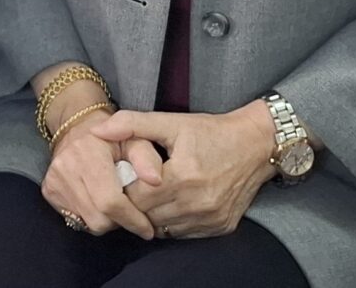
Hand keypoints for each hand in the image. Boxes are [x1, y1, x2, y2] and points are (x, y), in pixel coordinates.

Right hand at [41, 109, 159, 238]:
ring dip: (107, 221)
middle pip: (99, 218)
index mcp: (88, 153)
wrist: (78, 128)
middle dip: (120, 222)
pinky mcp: (49, 191)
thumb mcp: (137, 141)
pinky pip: (76, 219)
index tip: (148, 228)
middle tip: (132, 214)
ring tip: (116, 206)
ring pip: (88, 222)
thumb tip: (156, 181)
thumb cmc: (114, 138)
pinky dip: (92, 216)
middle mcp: (66, 168)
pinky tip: (100, 203)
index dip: (132, 219)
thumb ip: (148, 159)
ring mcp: (54, 181)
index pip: (110, 201)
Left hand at [86, 104, 274, 239]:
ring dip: (153, 215)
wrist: (257, 145)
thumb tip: (98, 130)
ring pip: (163, 228)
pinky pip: (183, 234)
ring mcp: (210, 218)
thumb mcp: (172, 122)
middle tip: (136, 186)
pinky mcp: (221, 227)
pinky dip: (173, 222)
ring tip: (153, 194)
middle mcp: (197, 202)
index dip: (125, 186)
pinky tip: (173, 203)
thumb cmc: (211, 131)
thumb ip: (132, 124)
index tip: (125, 175)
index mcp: (182, 176)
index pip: (135, 196)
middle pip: (147, 215)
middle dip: (136, 202)